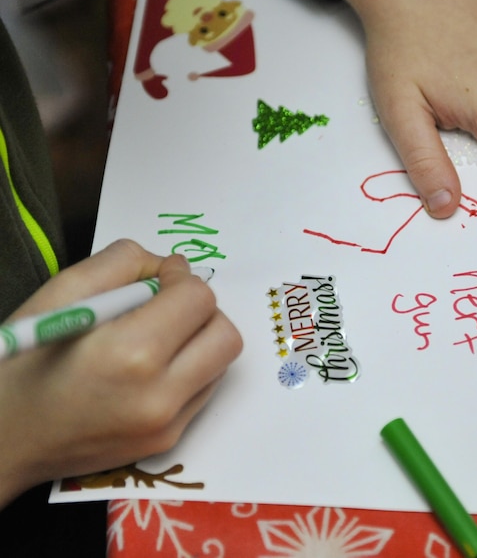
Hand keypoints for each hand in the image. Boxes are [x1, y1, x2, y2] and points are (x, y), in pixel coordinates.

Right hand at [0, 239, 241, 506]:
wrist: (3, 441)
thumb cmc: (22, 363)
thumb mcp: (59, 294)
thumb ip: (121, 264)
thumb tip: (170, 265)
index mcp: (129, 354)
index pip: (198, 299)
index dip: (181, 278)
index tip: (159, 278)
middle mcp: (158, 396)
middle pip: (225, 334)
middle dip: (201, 310)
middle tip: (165, 305)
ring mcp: (167, 425)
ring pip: (221, 362)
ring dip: (200, 339)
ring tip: (156, 337)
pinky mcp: (168, 442)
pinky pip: (204, 390)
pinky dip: (190, 369)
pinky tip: (150, 368)